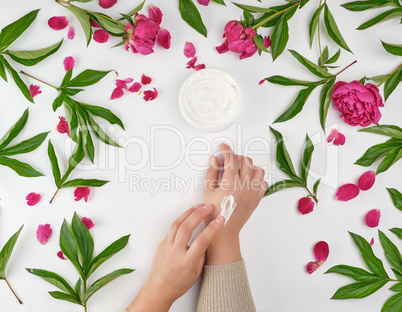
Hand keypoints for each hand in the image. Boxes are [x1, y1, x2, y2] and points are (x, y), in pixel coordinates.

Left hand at [127, 204, 224, 311]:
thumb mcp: (196, 273)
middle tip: (209, 207)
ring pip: (177, 224)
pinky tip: (189, 215)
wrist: (158, 289)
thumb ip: (202, 255)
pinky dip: (182, 219)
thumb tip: (209, 238)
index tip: (220, 220)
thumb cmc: (178, 283)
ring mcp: (167, 247)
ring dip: (189, 212)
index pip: (201, 241)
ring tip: (199, 206)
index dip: (212, 229)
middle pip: (187, 227)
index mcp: (187, 262)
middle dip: (199, 214)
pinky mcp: (162, 243)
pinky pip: (172, 228)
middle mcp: (175, 253)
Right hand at [203, 143, 266, 264]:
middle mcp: (244, 186)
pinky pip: (263, 183)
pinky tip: (248, 180)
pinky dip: (257, 178)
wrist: (224, 232)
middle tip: (228, 160)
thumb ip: (212, 173)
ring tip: (240, 169)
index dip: (226, 150)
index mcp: (231, 183)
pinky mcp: (257, 199)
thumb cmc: (214, 214)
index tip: (223, 147)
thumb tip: (215, 160)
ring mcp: (253, 192)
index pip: (231, 159)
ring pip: (257, 170)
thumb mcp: (208, 191)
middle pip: (245, 161)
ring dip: (249, 166)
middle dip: (236, 157)